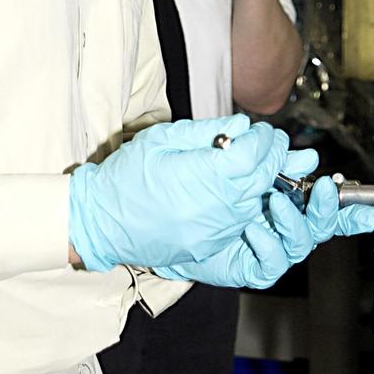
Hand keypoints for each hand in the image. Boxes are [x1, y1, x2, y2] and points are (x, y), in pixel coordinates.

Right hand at [68, 114, 288, 271]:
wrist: (100, 221)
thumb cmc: (124, 176)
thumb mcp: (161, 139)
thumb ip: (205, 132)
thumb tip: (241, 126)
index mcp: (203, 176)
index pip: (253, 155)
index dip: (265, 139)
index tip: (263, 130)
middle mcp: (215, 207)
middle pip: (263, 179)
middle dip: (273, 157)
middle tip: (272, 142)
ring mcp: (213, 231)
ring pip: (256, 203)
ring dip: (263, 181)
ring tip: (259, 163)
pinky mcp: (208, 246)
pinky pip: (240, 223)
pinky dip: (246, 204)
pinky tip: (238, 189)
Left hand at [154, 149, 373, 287]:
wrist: (109, 214)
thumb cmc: (143, 177)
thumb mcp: (184, 142)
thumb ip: (227, 140)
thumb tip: (267, 136)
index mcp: (249, 182)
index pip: (296, 180)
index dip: (317, 179)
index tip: (324, 170)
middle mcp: (256, 212)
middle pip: (311, 218)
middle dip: (329, 208)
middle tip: (324, 191)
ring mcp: (247, 241)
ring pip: (296, 243)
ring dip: (297, 223)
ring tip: (277, 205)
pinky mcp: (234, 264)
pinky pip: (267, 265)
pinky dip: (269, 247)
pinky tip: (254, 229)